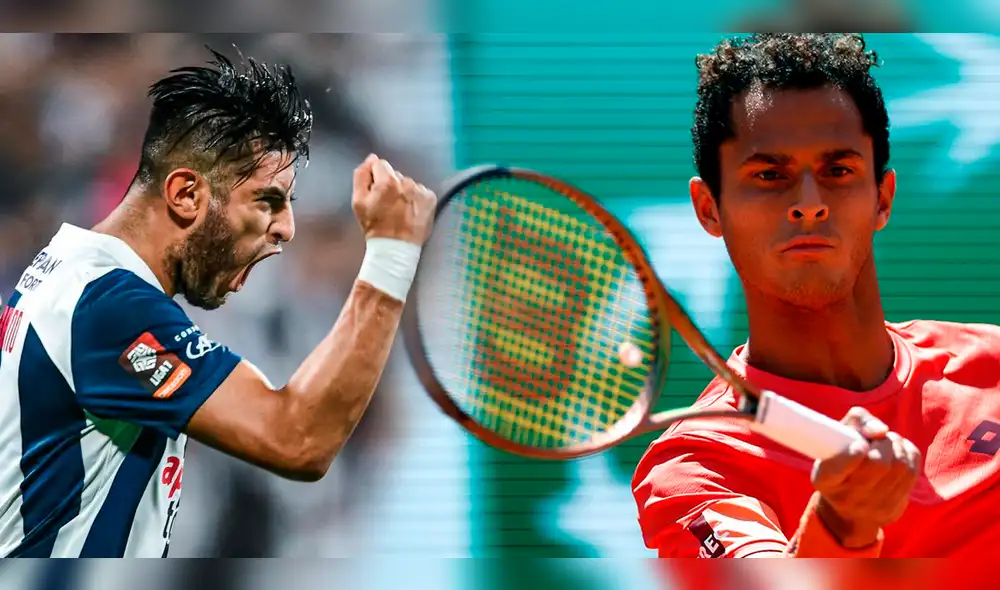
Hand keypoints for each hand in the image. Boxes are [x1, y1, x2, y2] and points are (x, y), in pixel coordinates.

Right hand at [352, 154, 435, 245]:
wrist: (396, 247)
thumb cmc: (375, 227)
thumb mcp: (358, 201)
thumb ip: (361, 175)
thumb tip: (370, 159)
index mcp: (387, 182)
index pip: (379, 164)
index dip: (374, 177)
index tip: (375, 191)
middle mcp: (406, 183)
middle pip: (394, 173)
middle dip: (389, 184)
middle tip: (386, 204)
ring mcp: (420, 191)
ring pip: (407, 182)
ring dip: (402, 192)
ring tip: (398, 210)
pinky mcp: (430, 199)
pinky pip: (420, 191)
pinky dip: (415, 199)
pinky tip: (409, 211)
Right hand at [810, 406, 920, 547]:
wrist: (847, 508)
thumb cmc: (840, 459)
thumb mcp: (836, 437)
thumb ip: (857, 421)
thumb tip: (881, 430)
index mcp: (825, 479)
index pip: (839, 469)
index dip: (853, 455)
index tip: (860, 445)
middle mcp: (846, 497)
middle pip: (879, 463)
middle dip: (883, 442)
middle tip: (878, 438)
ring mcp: (872, 507)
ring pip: (900, 466)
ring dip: (897, 446)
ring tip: (888, 442)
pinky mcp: (893, 509)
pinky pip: (912, 473)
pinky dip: (908, 455)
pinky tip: (898, 452)